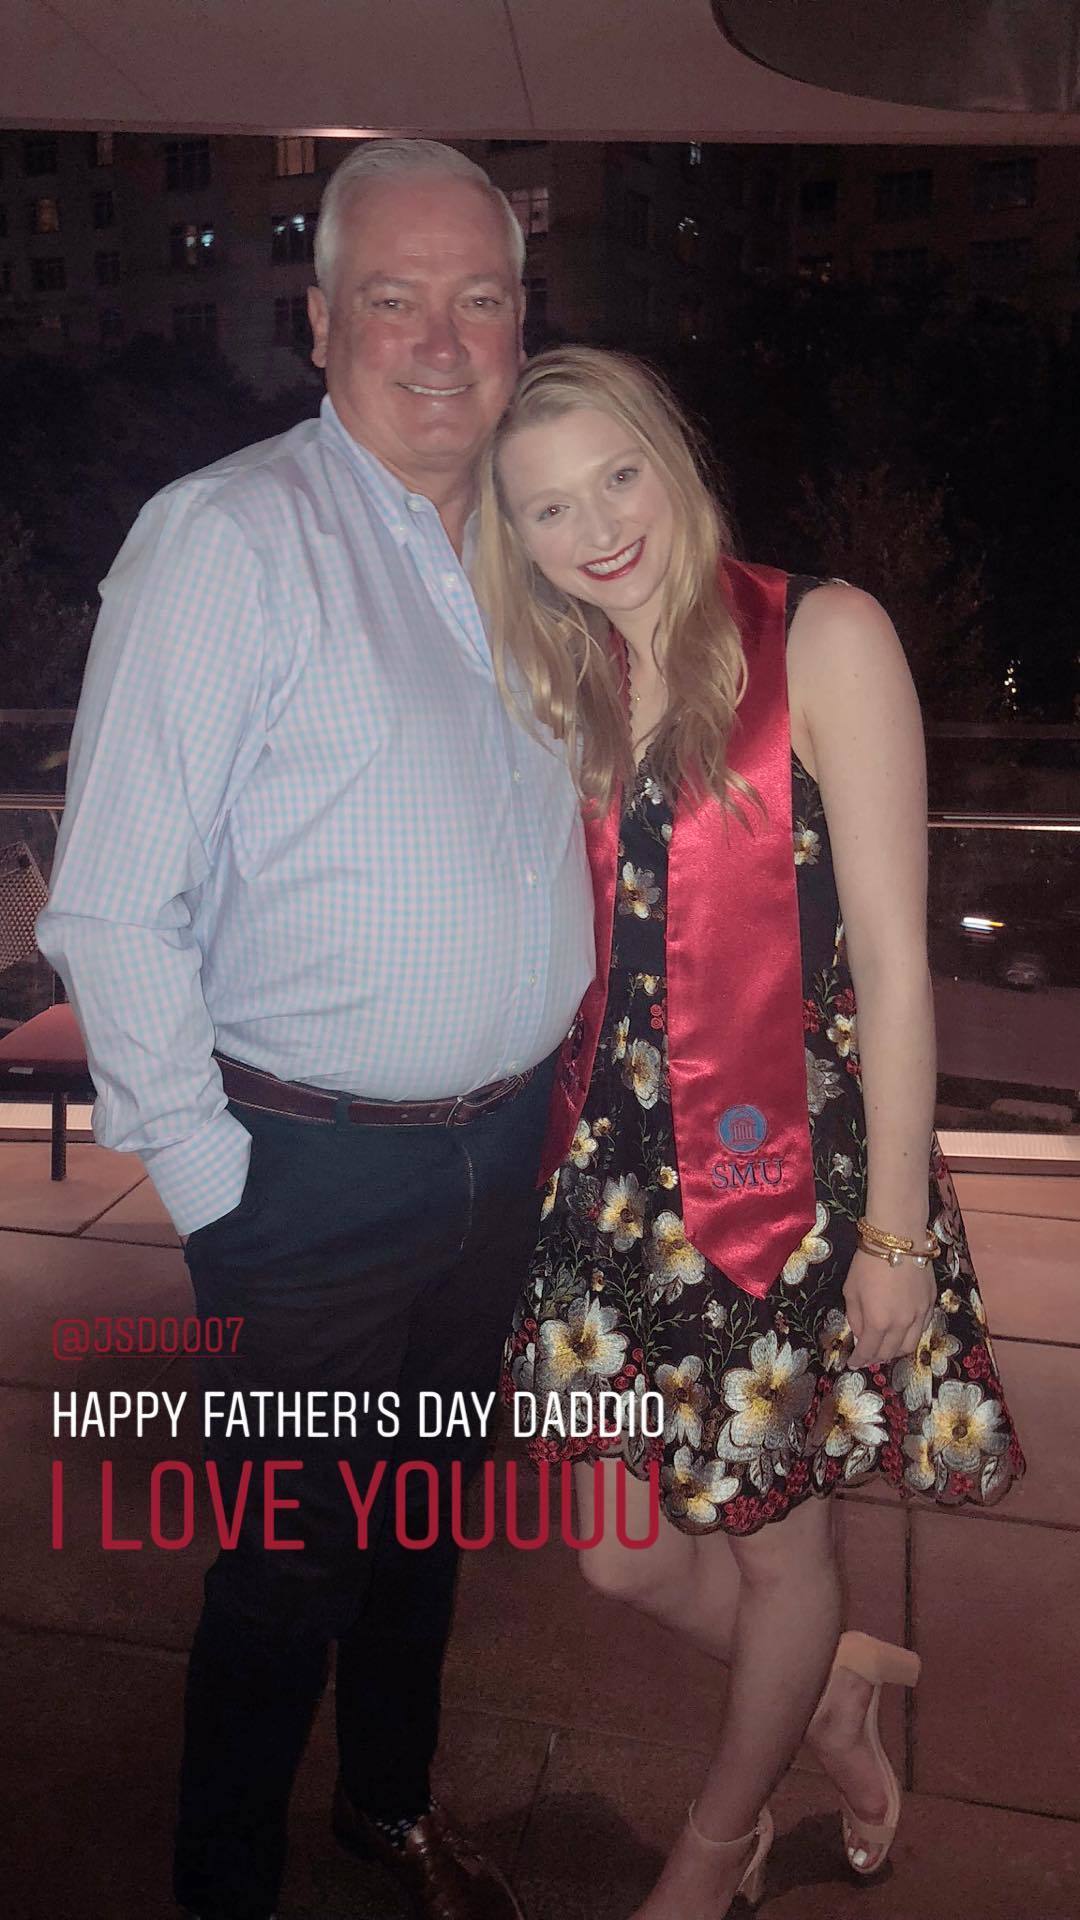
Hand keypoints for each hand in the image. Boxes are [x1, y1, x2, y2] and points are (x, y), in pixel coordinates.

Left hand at [843, 1247, 934, 1369]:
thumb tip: (860, 1334)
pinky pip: (922, 1328)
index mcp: (878, 1321)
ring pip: (910, 1345)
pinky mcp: (931, 1303)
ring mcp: (920, 1315)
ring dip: (896, 1351)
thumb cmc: (868, 1262)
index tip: (853, 1363)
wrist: (898, 1238)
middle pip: (891, 1352)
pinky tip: (903, 1331)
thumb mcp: (851, 1290)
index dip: (860, 1360)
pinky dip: (910, 1335)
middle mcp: (902, 1324)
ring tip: (886, 1347)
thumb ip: (855, 1316)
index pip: (869, 1351)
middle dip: (876, 1358)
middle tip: (868, 1356)